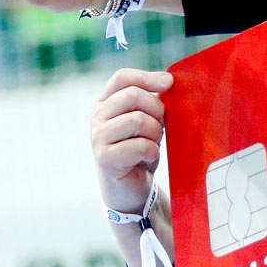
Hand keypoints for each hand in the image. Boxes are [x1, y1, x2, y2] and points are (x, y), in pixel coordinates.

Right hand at [90, 68, 174, 213]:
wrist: (132, 189)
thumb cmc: (141, 151)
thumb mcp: (148, 121)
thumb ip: (152, 101)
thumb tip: (168, 81)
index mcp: (106, 103)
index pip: (122, 78)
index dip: (147, 77)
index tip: (169, 83)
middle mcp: (97, 117)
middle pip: (133, 95)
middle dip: (156, 110)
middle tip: (160, 127)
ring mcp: (98, 137)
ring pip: (138, 119)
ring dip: (155, 133)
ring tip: (153, 144)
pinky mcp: (104, 158)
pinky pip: (139, 145)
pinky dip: (152, 151)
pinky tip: (148, 158)